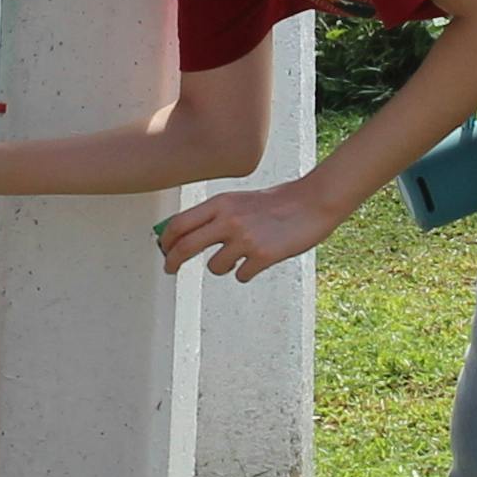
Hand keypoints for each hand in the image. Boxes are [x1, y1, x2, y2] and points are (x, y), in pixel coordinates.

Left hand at [154, 177, 345, 281]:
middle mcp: (229, 220)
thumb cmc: (276, 203)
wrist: (312, 202)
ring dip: (222, 267)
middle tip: (170, 269)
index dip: (165, 240)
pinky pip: (241, 276)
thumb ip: (215, 215)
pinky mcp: (263, 256)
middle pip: (185, 247)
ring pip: (214, 267)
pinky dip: (246, 272)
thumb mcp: (239, 201)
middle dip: (172, 262)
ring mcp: (246, 239)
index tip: (164, 250)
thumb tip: (185, 234)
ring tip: (238, 258)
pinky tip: (258, 261)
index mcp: (221, 204)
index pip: (179, 224)